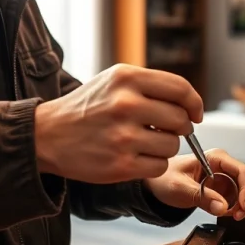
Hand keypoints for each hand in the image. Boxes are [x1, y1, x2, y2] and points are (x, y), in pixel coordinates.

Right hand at [33, 64, 202, 183]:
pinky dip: (154, 164)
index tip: (196, 112)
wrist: (48, 135)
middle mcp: (125, 105)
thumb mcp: (114, 81)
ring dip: (166, 147)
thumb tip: (189, 103)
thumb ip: (150, 86)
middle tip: (167, 130)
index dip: (195, 102)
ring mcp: (123, 136)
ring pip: (172, 145)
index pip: (180, 89)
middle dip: (181, 127)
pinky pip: (159, 166)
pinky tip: (137, 156)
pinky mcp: (120, 165)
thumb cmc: (87, 107)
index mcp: (126, 78)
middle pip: (180, 119)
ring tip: (145, 142)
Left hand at [144, 149, 244, 219]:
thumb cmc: (166, 179)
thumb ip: (201, 197)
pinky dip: (242, 208)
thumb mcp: (179, 188)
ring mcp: (228, 177)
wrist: (159, 184)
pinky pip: (243, 198)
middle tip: (239, 215)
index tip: (243, 206)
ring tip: (234, 216)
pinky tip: (230, 214)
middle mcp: (225, 165)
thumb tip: (222, 208)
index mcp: (216, 158)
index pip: (242, 170)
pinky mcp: (227, 189)